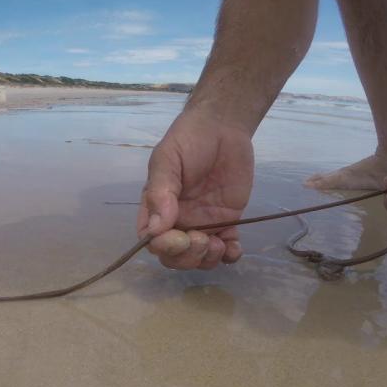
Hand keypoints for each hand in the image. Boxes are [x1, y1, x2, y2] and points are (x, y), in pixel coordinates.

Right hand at [137, 109, 253, 268]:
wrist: (223, 127)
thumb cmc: (189, 139)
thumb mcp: (167, 159)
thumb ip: (161, 191)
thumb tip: (156, 229)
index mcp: (156, 208)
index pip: (152, 240)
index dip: (163, 247)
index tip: (178, 238)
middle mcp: (178, 220)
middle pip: (175, 256)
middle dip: (187, 257)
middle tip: (202, 239)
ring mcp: (203, 223)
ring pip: (200, 258)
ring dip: (207, 259)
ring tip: (219, 243)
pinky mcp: (227, 222)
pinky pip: (227, 248)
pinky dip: (230, 256)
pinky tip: (234, 247)